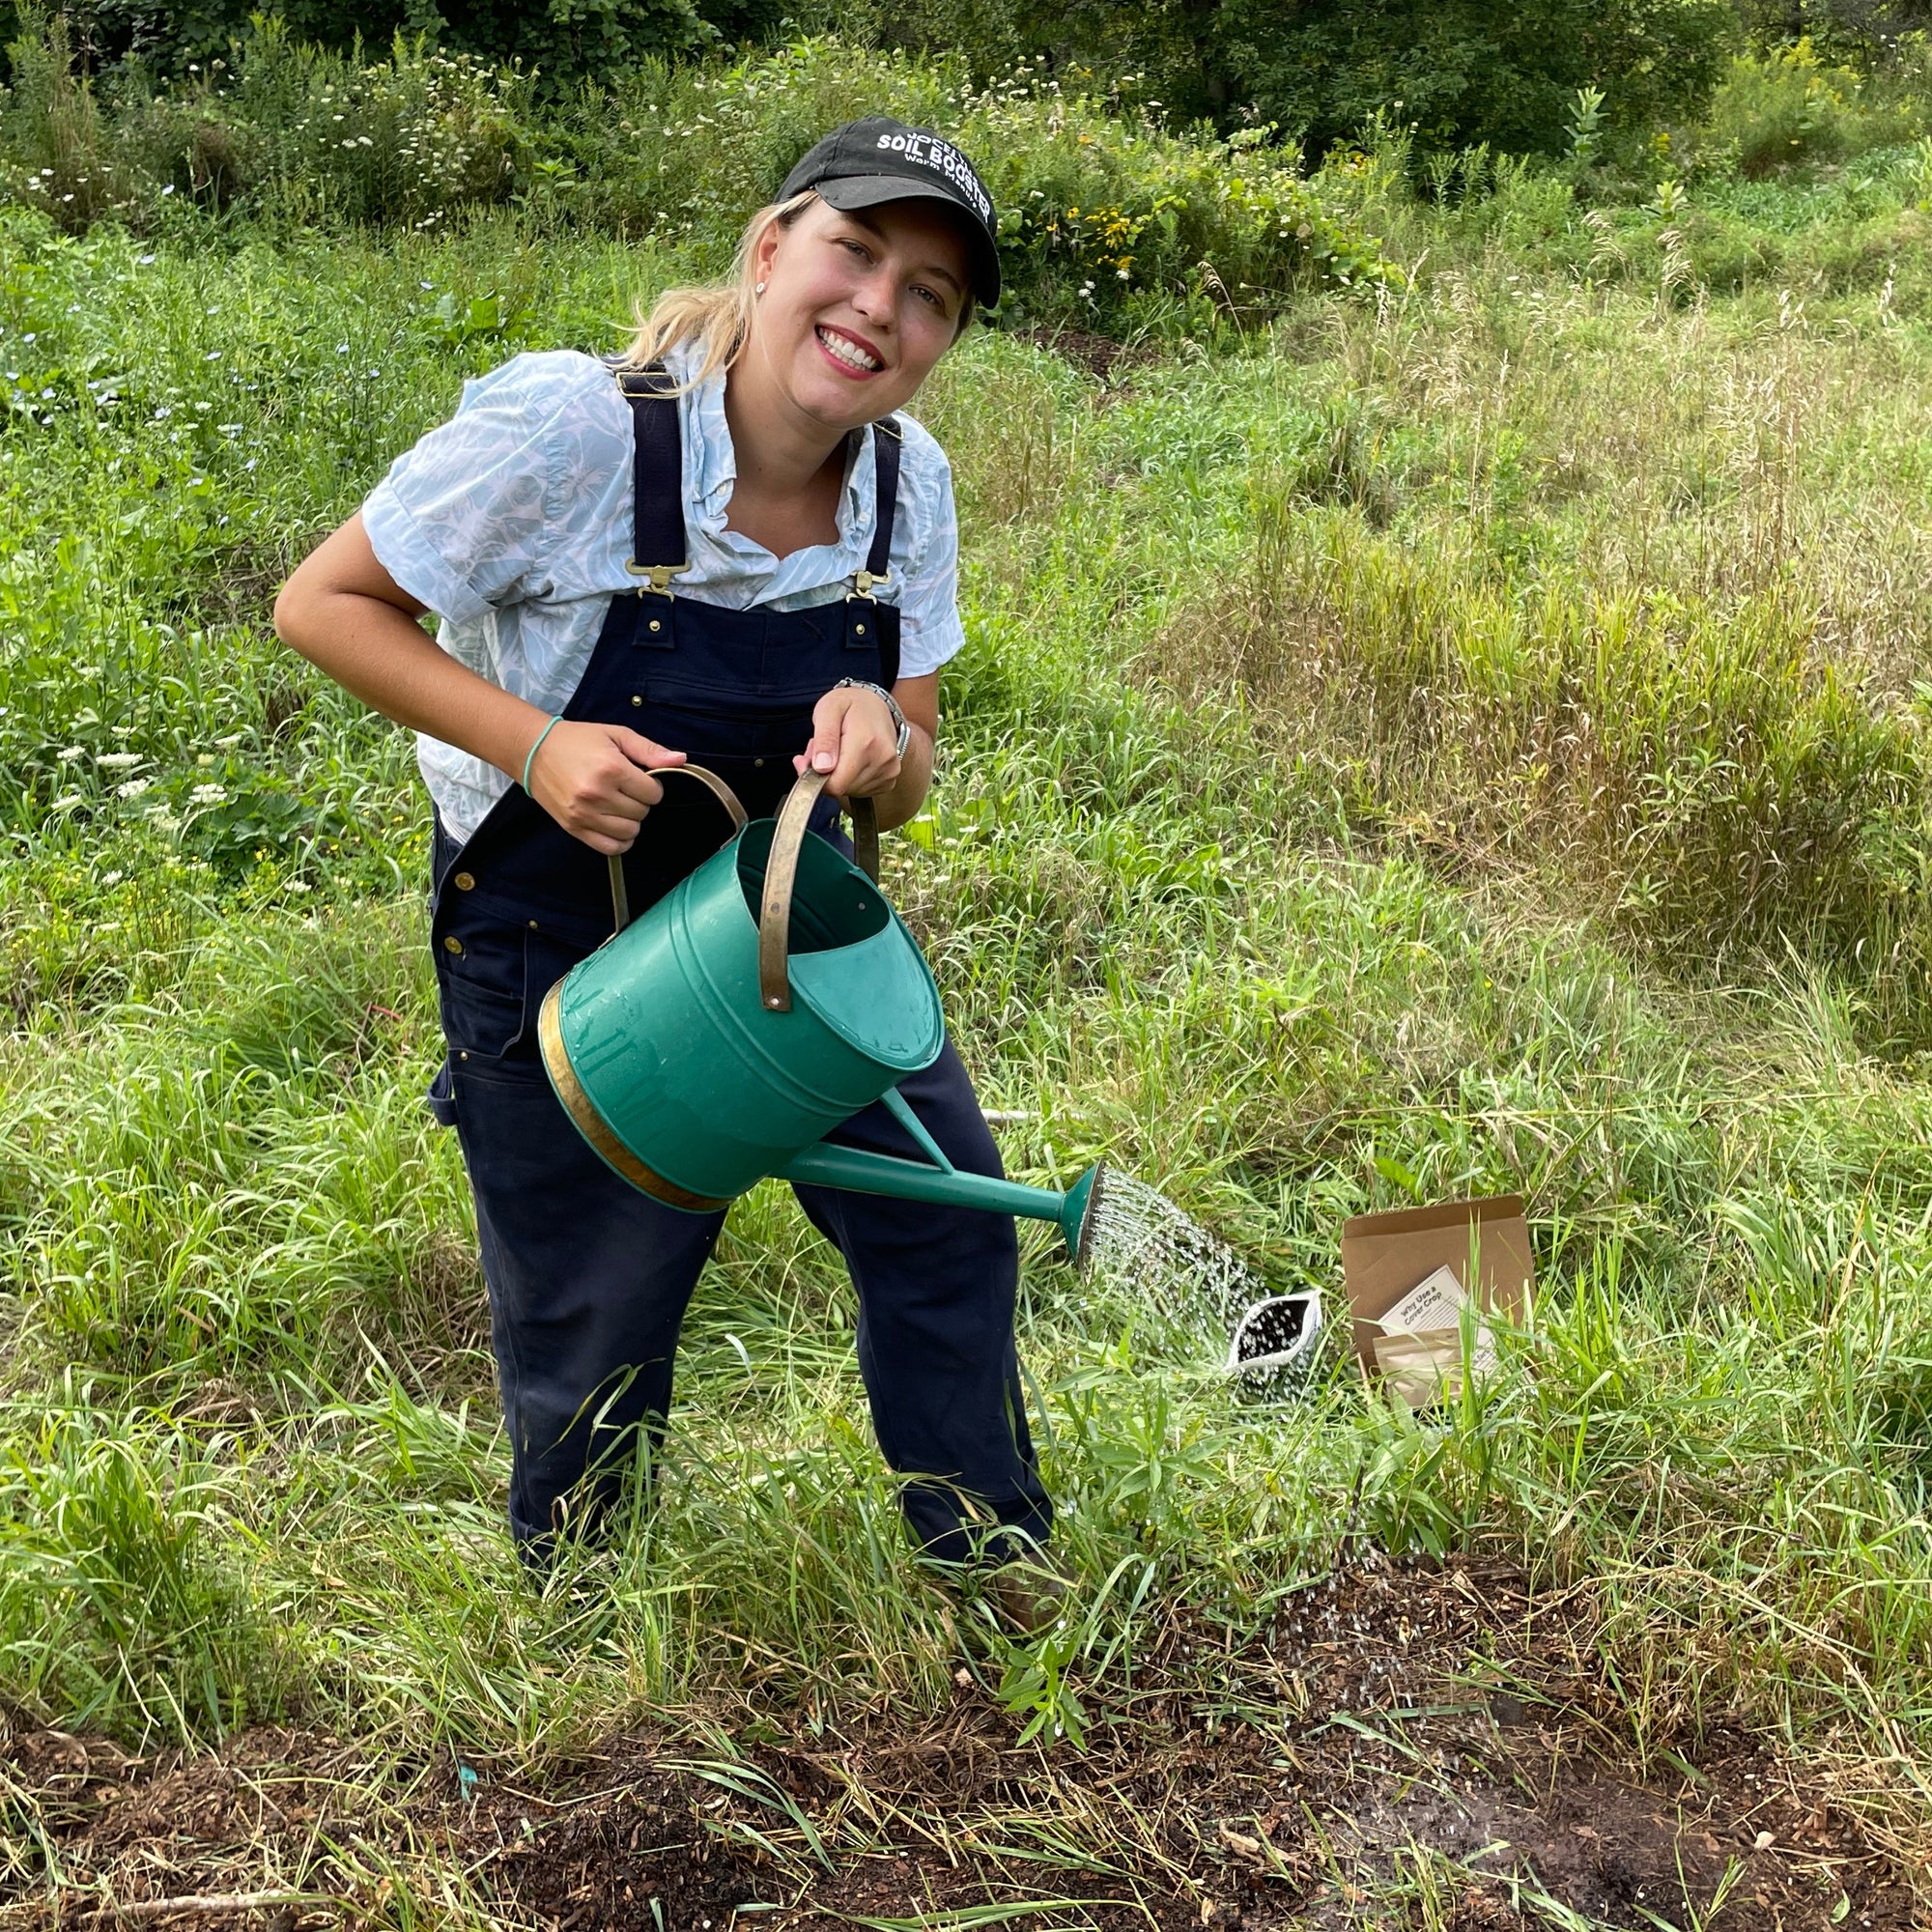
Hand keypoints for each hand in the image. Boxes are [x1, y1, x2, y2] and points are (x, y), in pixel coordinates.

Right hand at [525, 720, 684, 854]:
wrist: (534, 751)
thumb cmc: (577, 741)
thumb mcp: (616, 735)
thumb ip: (649, 750)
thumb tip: (680, 760)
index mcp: (611, 769)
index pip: (653, 793)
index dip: (651, 785)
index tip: (638, 778)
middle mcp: (597, 794)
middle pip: (642, 813)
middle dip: (640, 801)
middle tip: (624, 788)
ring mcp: (584, 814)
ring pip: (630, 832)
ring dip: (630, 821)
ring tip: (617, 804)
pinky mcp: (574, 828)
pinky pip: (610, 847)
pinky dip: (619, 840)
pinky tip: (614, 823)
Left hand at [795, 685, 901, 798]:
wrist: (876, 705)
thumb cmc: (850, 704)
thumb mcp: (828, 709)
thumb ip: (824, 738)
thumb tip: (822, 767)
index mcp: (866, 742)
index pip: (836, 784)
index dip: (815, 777)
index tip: (806, 761)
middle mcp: (882, 760)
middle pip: (842, 788)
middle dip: (826, 773)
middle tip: (825, 750)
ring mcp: (889, 771)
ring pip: (850, 791)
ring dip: (838, 776)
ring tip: (839, 751)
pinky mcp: (889, 780)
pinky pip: (861, 791)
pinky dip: (850, 779)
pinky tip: (851, 760)